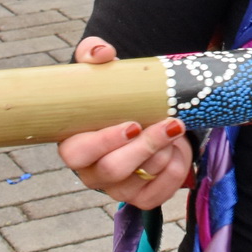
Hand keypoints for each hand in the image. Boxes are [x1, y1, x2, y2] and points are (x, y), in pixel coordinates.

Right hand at [58, 37, 193, 208]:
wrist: (141, 114)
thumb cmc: (112, 97)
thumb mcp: (100, 72)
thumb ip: (93, 54)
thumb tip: (102, 54)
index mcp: (74, 145)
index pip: (78, 154)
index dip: (104, 142)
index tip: (132, 124)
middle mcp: (91, 172)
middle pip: (113, 170)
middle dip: (145, 146)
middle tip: (170, 124)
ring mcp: (116, 189)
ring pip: (140, 180)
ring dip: (164, 153)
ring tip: (174, 127)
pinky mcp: (141, 197)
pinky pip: (160, 193)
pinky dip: (176, 169)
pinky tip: (177, 148)